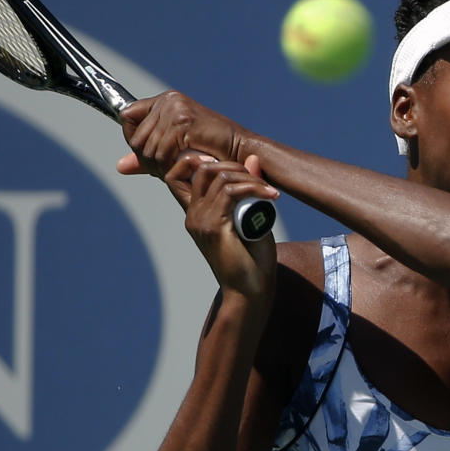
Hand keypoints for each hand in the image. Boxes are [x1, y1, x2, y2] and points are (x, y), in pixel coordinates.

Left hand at [116, 92, 249, 179]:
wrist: (240, 152)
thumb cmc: (211, 152)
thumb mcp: (173, 152)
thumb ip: (146, 157)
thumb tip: (120, 166)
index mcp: (166, 100)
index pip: (127, 116)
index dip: (133, 139)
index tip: (149, 154)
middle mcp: (169, 100)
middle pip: (135, 136)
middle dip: (146, 159)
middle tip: (164, 169)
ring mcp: (176, 109)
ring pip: (146, 147)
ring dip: (158, 166)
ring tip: (175, 170)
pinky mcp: (183, 122)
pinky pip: (160, 152)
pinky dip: (167, 166)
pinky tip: (180, 168)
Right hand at [168, 154, 277, 306]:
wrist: (250, 292)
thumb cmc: (252, 260)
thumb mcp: (252, 217)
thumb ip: (250, 190)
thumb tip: (253, 159)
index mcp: (196, 213)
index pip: (178, 173)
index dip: (198, 158)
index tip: (232, 164)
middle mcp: (192, 215)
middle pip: (201, 167)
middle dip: (233, 163)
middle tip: (259, 178)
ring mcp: (200, 220)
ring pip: (219, 177)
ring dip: (249, 177)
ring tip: (269, 191)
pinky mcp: (213, 227)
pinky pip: (231, 192)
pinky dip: (254, 188)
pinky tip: (271, 196)